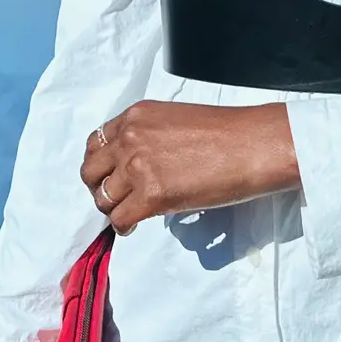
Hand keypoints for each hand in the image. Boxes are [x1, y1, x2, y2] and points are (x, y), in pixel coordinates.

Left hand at [81, 101, 299, 234]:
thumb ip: (148, 137)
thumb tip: (139, 164)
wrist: (250, 145)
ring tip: (128, 214)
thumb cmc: (225, 133)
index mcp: (136, 115)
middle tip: (115, 198)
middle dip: (98, 187)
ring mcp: (137, 166)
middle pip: (90, 170)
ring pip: (102, 198)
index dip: (101, 164)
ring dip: (113, 208)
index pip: (97, 142)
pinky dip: (124, 226)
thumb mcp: (174, 121)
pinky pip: (119, 218)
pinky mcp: (151, 195)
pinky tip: (135, 226)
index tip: (110, 176)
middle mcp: (130, 137)